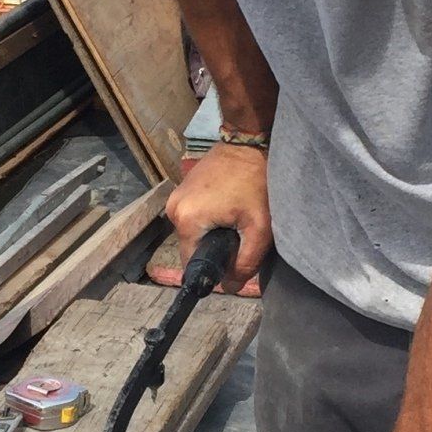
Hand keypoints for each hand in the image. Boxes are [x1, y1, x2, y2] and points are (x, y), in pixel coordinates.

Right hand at [169, 142, 271, 284]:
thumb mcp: (259, 228)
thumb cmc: (256, 183)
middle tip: (240, 234)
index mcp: (186, 221)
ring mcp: (175, 196)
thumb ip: (245, 262)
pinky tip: (228, 208)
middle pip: (193, 246)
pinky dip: (209, 217)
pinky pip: (194, 215)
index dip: (214, 267)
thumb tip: (230, 288)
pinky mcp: (182, 188)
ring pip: (194, 231)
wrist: (248, 142)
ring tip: (236, 218)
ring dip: (213, 232)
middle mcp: (173, 210)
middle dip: (215, 247)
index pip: (192, 263)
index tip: (233, 259)